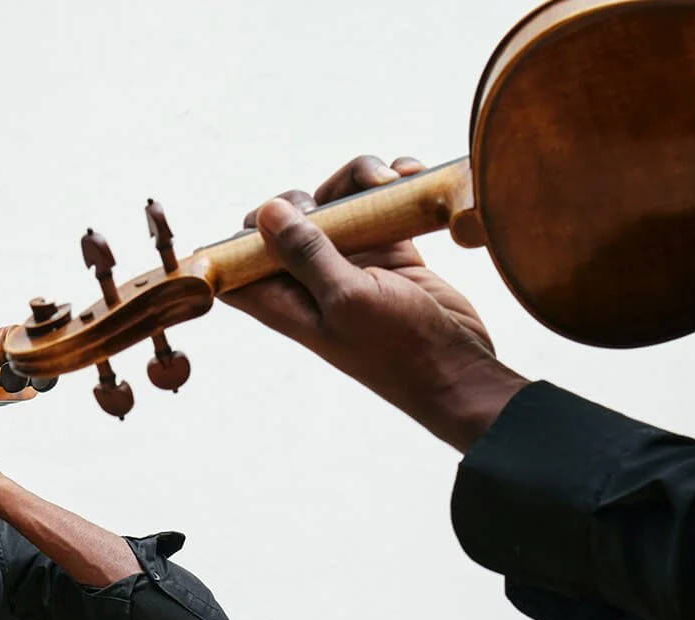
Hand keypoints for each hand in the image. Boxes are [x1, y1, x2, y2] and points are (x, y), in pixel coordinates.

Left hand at [219, 155, 523, 451]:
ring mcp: (349, 261)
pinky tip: (412, 176)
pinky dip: (394, 184)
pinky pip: (380, 203)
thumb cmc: (398, 348)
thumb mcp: (347, 299)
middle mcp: (309, 278)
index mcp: (282, 298)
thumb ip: (306, 254)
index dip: (240, 235)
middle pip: (285, 219)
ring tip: (391, 180)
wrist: (458, 368)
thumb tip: (266, 211)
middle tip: (340, 206)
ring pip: (337, 201)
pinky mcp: (389, 250)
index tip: (270, 215)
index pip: (235, 263)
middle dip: (307, 197)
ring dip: (360, 179)